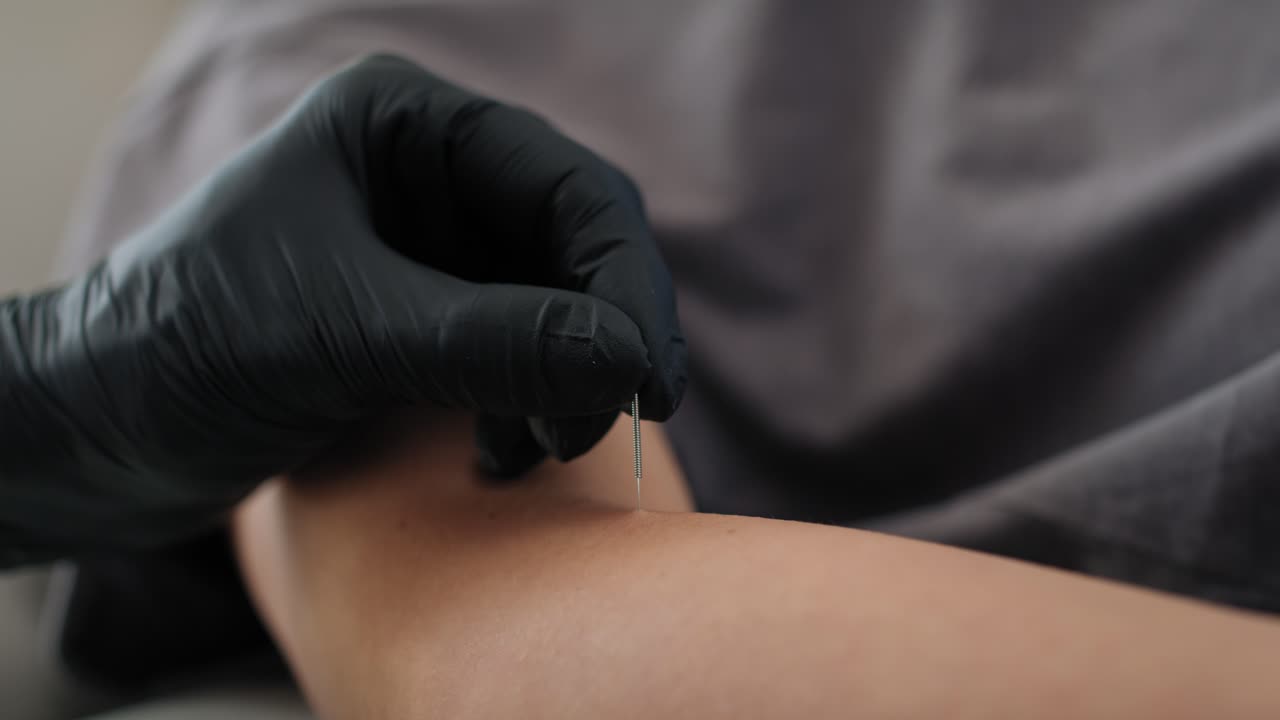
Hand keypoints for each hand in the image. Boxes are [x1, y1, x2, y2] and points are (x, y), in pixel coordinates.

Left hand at [0, 54, 685, 560]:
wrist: (96, 430)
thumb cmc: (186, 349)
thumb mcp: (346, 336)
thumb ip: (495, 343)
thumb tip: (630, 361)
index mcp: (406, 124)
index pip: (569, 185)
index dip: (623, 280)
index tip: (645, 379)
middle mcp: (430, 173)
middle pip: (579, 244)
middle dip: (604, 337)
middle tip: (621, 420)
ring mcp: (432, 246)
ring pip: (562, 305)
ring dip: (571, 381)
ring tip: (538, 451)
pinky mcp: (428, 315)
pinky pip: (525, 350)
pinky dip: (533, 403)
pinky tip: (504, 453)